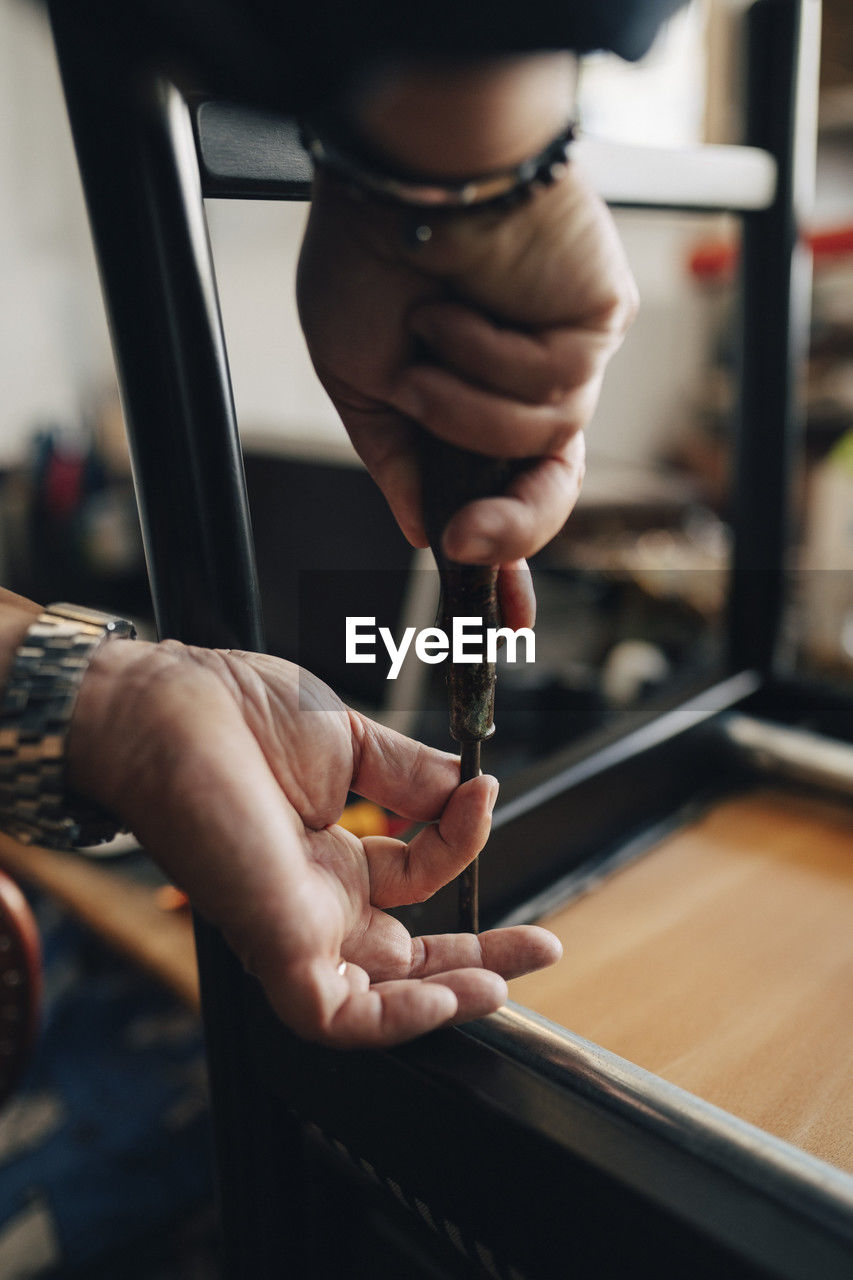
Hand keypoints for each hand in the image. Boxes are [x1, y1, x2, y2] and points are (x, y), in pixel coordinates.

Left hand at [68, 640, 560, 1047]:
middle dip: (480, 959)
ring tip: (508, 984)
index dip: (460, 843)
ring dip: (449, 998)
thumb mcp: (351, 743)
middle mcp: (313, 900)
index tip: (483, 793)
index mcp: (328, 854)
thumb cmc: (238, 715)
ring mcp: (294, 928)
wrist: (170, 708)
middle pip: (409, 957)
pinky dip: (398, 1018)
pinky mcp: (274, 946)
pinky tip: (449, 996)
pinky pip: (338, 1015)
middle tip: (544, 951)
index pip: (417, 879)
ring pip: (378, 1001)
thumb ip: (414, 778)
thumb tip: (474, 793)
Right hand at [296, 165, 636, 625]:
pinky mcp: (599, 323)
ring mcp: (568, 357)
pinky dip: (492, 354)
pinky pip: (552, 386)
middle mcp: (525, 387)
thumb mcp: (357, 382)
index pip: (502, 496)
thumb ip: (397, 464)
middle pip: (549, 491)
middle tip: (465, 543)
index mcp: (471, 405)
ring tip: (429, 333)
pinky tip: (464, 302)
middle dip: (510, 529)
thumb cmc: (367, 262)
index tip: (504, 627)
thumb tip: (425, 533)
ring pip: (540, 438)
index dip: (504, 561)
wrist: (397, 173)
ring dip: (464, 400)